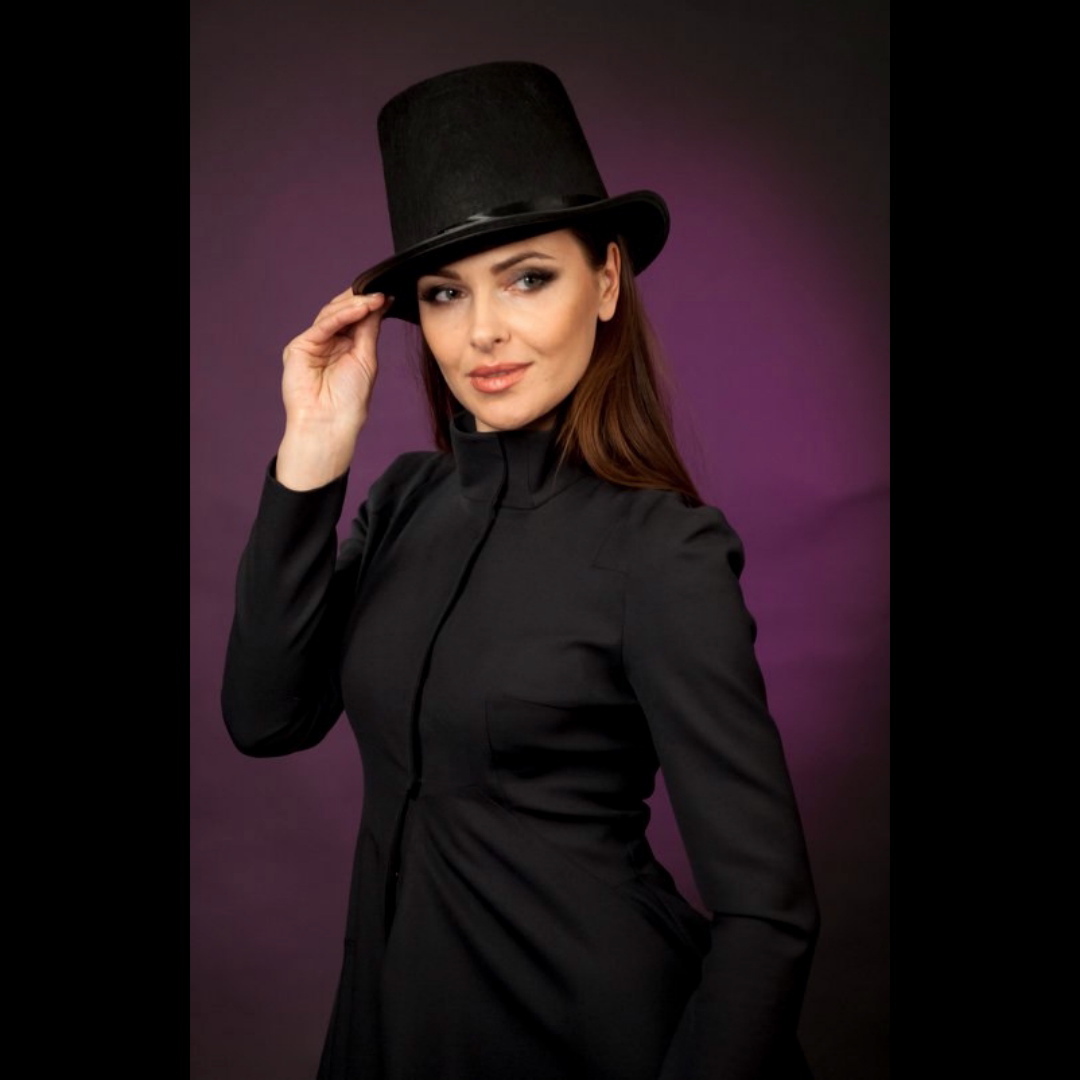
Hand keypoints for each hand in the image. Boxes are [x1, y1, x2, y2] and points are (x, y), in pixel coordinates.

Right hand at [275, 290, 392, 489]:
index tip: (388, 295)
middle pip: (342, 312)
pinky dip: (341, 315)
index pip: (355, 318)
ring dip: (354, 305)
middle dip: (362, 301)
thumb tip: (379, 303)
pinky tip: (359, 309)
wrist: (330, 424)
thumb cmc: (349, 401)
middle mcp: (328, 342)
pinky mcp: (299, 347)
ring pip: (332, 314)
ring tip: (373, 300)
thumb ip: (368, 329)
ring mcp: (312, 343)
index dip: (370, 305)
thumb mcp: (366, 358)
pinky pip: (322, 325)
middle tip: (380, 294)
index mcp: (345, 346)